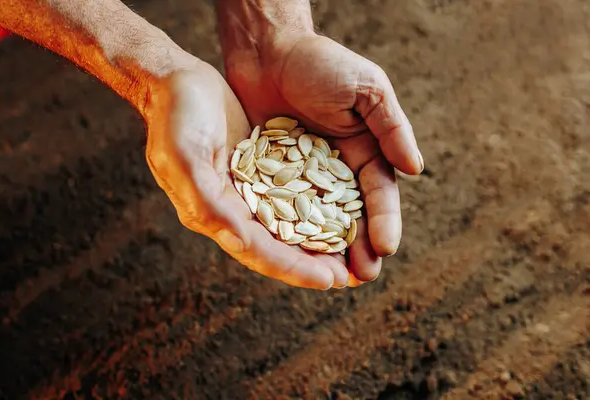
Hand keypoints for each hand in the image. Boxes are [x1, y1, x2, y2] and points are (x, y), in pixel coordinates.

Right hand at [143, 59, 348, 289]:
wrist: (177, 82)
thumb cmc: (176, 118)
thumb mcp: (185, 157)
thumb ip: (207, 202)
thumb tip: (240, 241)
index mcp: (214, 214)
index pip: (258, 251)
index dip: (293, 268)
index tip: (328, 281)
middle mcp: (235, 208)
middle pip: (278, 245)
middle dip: (313, 263)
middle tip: (351, 277)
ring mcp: (250, 189)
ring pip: (290, 223)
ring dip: (318, 240)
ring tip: (352, 254)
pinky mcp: (262, 168)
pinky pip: (293, 193)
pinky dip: (315, 206)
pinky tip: (340, 211)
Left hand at [222, 33, 423, 284]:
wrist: (269, 50)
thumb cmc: (321, 63)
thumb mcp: (366, 89)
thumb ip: (391, 127)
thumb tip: (415, 169)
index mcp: (365, 151)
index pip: (378, 194)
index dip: (384, 221)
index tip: (387, 248)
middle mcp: (335, 170)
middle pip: (350, 216)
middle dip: (358, 247)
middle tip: (361, 278)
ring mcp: (302, 176)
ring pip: (317, 221)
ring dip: (325, 250)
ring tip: (331, 279)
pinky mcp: (270, 176)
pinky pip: (279, 209)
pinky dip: (287, 233)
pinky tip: (289, 255)